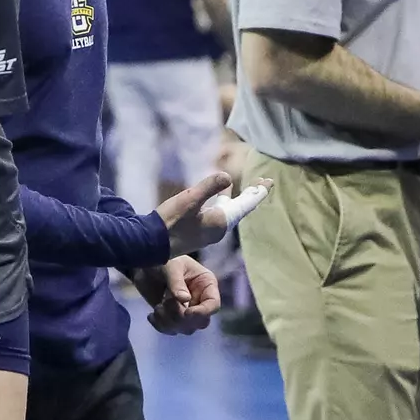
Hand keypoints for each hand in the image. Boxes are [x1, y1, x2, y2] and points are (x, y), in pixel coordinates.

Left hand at [132, 255, 220, 334]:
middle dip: (182, 318)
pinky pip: (172, 330)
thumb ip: (176, 282)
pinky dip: (161, 326)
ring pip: (186, 329)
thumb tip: (184, 300)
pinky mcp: (172, 316)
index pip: (213, 305)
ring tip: (157, 307)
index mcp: (206, 285)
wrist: (143, 264)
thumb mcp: (170, 266)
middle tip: (165, 304)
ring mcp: (186, 310)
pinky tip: (151, 315)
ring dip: (169, 321)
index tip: (186, 312)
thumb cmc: (162, 259)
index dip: (203, 312)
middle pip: (201, 322)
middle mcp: (200, 300)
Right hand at [156, 173, 273, 255]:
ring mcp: (209, 231)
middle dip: (252, 195)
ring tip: (246, 189)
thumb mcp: (189, 200)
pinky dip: (223, 203)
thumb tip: (227, 176)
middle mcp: (219, 228)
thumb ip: (208, 187)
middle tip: (263, 182)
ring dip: (238, 199)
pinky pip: (219, 214)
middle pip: (241, 208)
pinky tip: (218, 198)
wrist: (151, 244)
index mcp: (221, 221)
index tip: (268, 181)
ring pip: (230, 211)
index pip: (246, 204)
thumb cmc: (170, 222)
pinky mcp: (199, 231)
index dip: (258, 192)